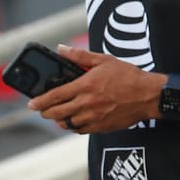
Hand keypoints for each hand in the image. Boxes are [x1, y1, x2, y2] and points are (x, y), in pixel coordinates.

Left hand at [28, 45, 162, 133]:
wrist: (148, 95)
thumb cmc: (128, 76)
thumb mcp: (104, 60)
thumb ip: (80, 56)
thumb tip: (61, 49)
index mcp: (85, 86)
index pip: (54, 96)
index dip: (39, 101)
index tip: (31, 103)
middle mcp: (87, 103)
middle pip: (56, 113)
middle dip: (45, 112)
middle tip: (42, 109)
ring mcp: (93, 117)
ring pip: (66, 124)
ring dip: (58, 120)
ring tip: (58, 114)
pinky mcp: (100, 127)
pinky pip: (79, 130)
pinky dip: (73, 126)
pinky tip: (75, 119)